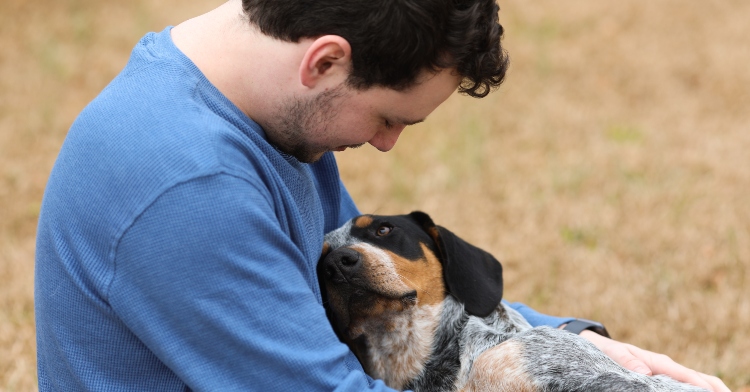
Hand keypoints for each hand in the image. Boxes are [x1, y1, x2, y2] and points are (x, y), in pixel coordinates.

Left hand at [579, 330, 729, 391]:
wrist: (596, 346)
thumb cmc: (606, 351)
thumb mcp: (614, 354)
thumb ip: (628, 362)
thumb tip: (646, 373)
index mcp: (658, 362)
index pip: (687, 376)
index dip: (703, 386)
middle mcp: (666, 368)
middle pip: (699, 380)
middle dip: (715, 389)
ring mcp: (666, 374)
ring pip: (695, 384)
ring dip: (708, 391)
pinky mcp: (661, 380)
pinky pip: (683, 387)